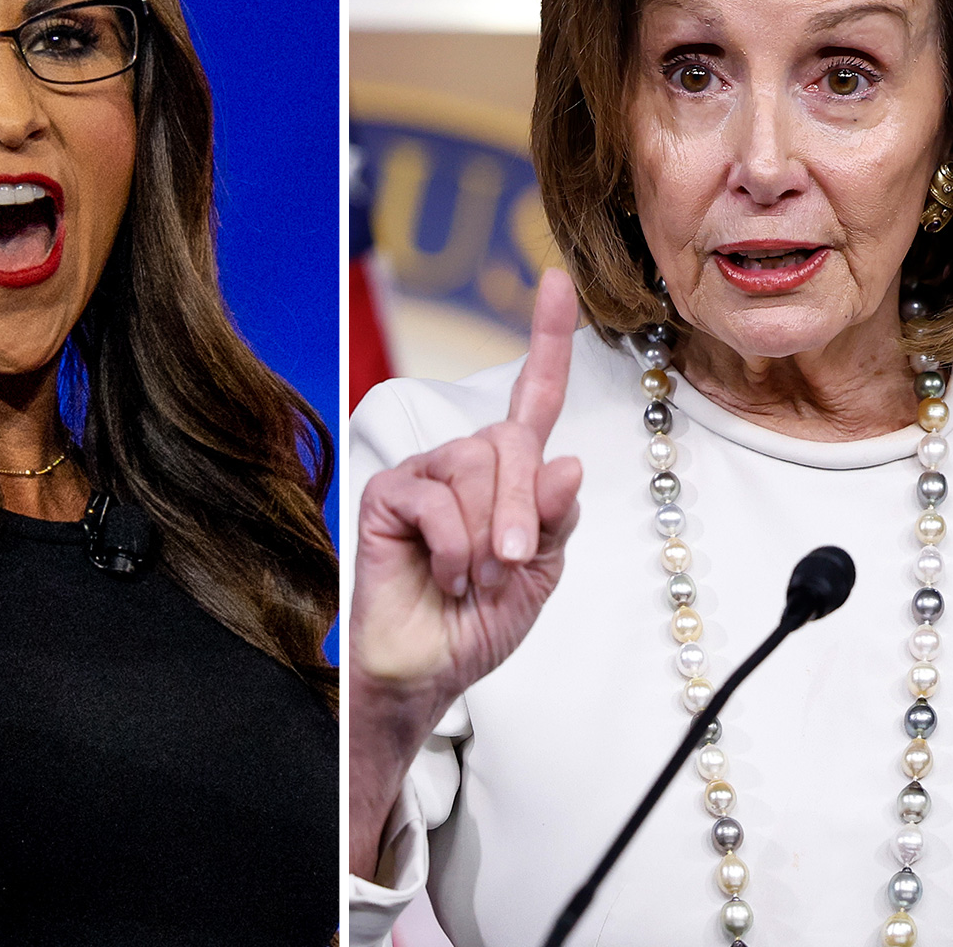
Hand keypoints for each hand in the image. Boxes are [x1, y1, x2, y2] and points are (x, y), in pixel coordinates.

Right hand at [352, 267, 583, 703]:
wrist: (424, 671)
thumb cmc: (475, 624)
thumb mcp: (539, 575)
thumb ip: (554, 519)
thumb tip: (564, 461)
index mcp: (506, 477)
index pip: (532, 399)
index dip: (548, 339)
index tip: (557, 280)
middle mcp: (465, 463)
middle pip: (512, 442)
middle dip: (524, 506)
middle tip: (514, 561)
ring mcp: (425, 474)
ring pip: (478, 468)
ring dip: (489, 536)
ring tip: (473, 578)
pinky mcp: (389, 493)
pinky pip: (439, 499)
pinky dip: (455, 548)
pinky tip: (444, 576)